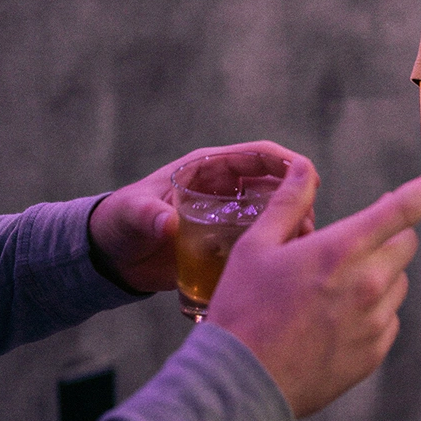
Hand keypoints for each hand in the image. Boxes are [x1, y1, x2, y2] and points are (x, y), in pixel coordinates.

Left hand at [87, 139, 302, 294]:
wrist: (111, 258)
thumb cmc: (119, 223)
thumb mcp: (132, 214)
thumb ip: (148, 216)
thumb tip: (167, 224)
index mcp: (208, 167)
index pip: (258, 156)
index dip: (287, 162)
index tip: (309, 178)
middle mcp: (225, 188)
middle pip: (274, 185)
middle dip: (297, 198)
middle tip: (308, 224)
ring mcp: (227, 215)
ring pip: (272, 213)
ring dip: (290, 224)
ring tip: (300, 246)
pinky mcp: (225, 241)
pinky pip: (258, 239)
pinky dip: (273, 246)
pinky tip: (283, 264)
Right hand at [210, 160, 420, 417]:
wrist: (239, 384)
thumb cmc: (242, 310)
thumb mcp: (255, 247)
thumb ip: (288, 203)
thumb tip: (304, 168)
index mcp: (341, 249)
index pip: (403, 207)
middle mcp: (368, 283)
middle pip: (405, 244)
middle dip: (386, 237)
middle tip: (348, 248)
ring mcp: (374, 321)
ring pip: (398, 283)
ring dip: (378, 276)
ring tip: (332, 293)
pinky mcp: (374, 353)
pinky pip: (390, 320)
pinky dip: (372, 313)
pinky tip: (335, 322)